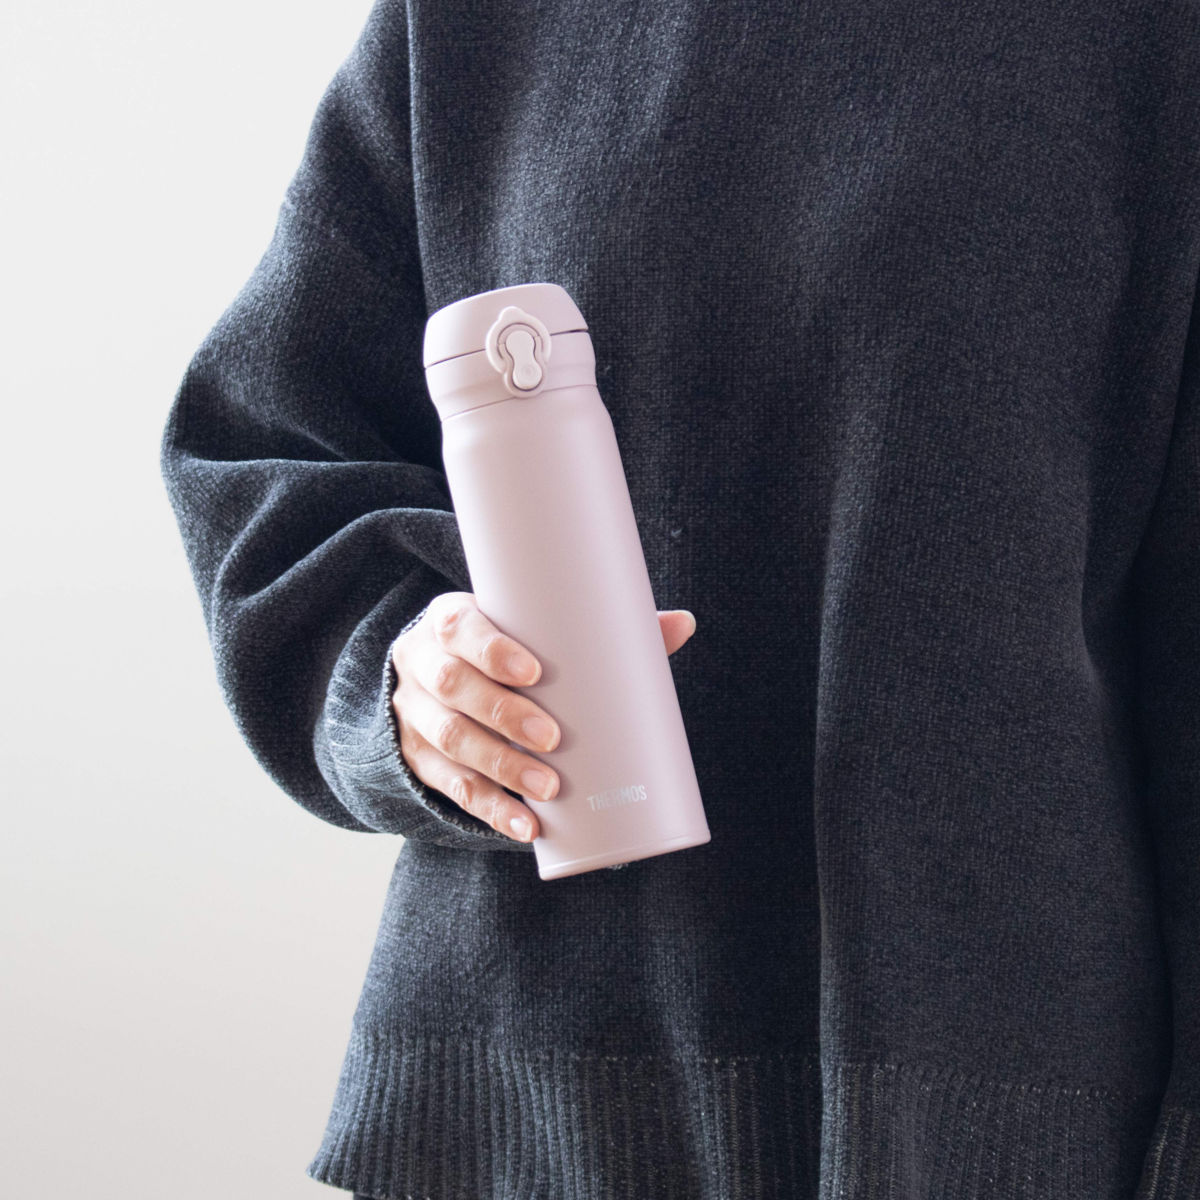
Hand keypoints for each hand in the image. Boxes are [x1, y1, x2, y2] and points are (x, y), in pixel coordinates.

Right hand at [389, 591, 697, 842]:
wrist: (434, 675)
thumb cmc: (504, 646)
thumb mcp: (529, 630)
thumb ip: (599, 630)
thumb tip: (683, 623)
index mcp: (451, 621)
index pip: (458, 627)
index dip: (489, 649)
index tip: (534, 670)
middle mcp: (424, 664)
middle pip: (453, 688)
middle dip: (503, 715)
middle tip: (553, 739)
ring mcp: (415, 714)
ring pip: (450, 740)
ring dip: (500, 768)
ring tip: (547, 790)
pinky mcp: (420, 758)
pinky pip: (450, 786)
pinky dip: (489, 808)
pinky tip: (523, 825)